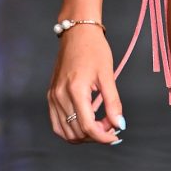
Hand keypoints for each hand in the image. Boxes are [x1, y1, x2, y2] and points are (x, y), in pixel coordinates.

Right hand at [47, 26, 125, 144]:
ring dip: (84, 135)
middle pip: (77, 132)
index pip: (88, 127)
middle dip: (96, 135)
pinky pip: (58, 123)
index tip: (116, 136)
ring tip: (100, 124)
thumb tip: (119, 125)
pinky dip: (72, 129)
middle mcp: (60, 96)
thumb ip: (113, 103)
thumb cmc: (94, 50)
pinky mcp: (51, 96)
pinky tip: (86, 122)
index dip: (104, 137)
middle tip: (111, 125)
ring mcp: (53, 97)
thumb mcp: (107, 75)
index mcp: (75, 90)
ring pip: (66, 132)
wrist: (77, 33)